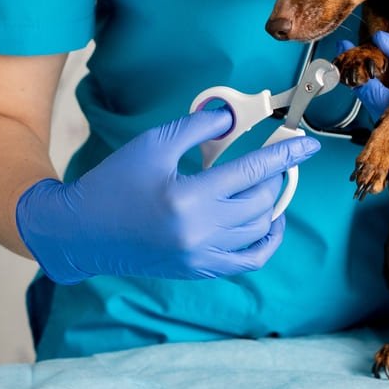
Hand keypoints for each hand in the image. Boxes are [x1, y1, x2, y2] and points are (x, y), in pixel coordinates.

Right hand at [15, 109, 320, 283]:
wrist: (82, 232)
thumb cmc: (114, 183)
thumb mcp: (153, 144)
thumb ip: (197, 127)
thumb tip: (233, 118)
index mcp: (187, 198)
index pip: (251, 173)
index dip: (283, 156)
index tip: (307, 145)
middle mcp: (198, 232)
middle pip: (259, 201)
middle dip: (273, 176)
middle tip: (274, 159)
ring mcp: (199, 256)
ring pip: (258, 231)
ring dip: (270, 204)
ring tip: (267, 184)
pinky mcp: (197, 269)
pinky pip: (247, 261)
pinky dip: (265, 242)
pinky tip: (268, 221)